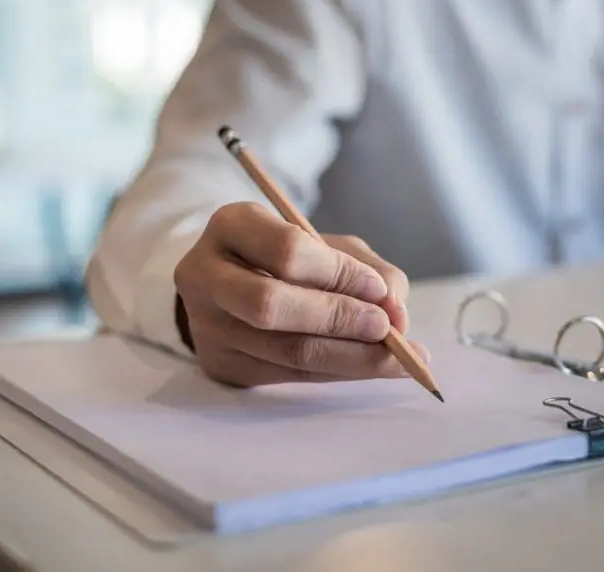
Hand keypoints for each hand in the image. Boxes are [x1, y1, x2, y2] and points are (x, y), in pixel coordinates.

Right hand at [174, 202, 427, 386]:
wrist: (230, 286)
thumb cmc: (287, 257)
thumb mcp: (326, 245)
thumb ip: (366, 268)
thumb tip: (395, 313)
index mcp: (232, 227)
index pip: (287, 251)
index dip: (338, 273)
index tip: (379, 291)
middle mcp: (205, 275)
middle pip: (271, 306)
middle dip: (338, 319)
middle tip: (385, 329)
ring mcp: (207, 325)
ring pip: (285, 351)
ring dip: (351, 357)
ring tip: (398, 357)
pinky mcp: (221, 364)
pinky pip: (289, 376)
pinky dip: (339, 372)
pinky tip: (373, 367)